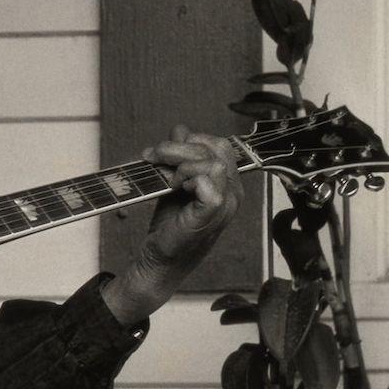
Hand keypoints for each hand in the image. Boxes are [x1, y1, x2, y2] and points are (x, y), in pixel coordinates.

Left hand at [134, 129, 249, 272]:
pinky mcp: (212, 213)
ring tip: (166, 177)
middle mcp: (233, 192)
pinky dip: (187, 178)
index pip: (220, 145)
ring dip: (182, 162)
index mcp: (228, 183)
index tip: (162, 151)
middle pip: (218, 149)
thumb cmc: (170, 224)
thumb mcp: (175, 181)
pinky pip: (208, 182)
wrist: (160, 258)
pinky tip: (173, 187)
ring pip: (214, 163)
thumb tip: (180, 130)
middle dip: (181, 146)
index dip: (192, 140)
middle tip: (155, 155)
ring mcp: (226, 204)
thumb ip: (180, 156)